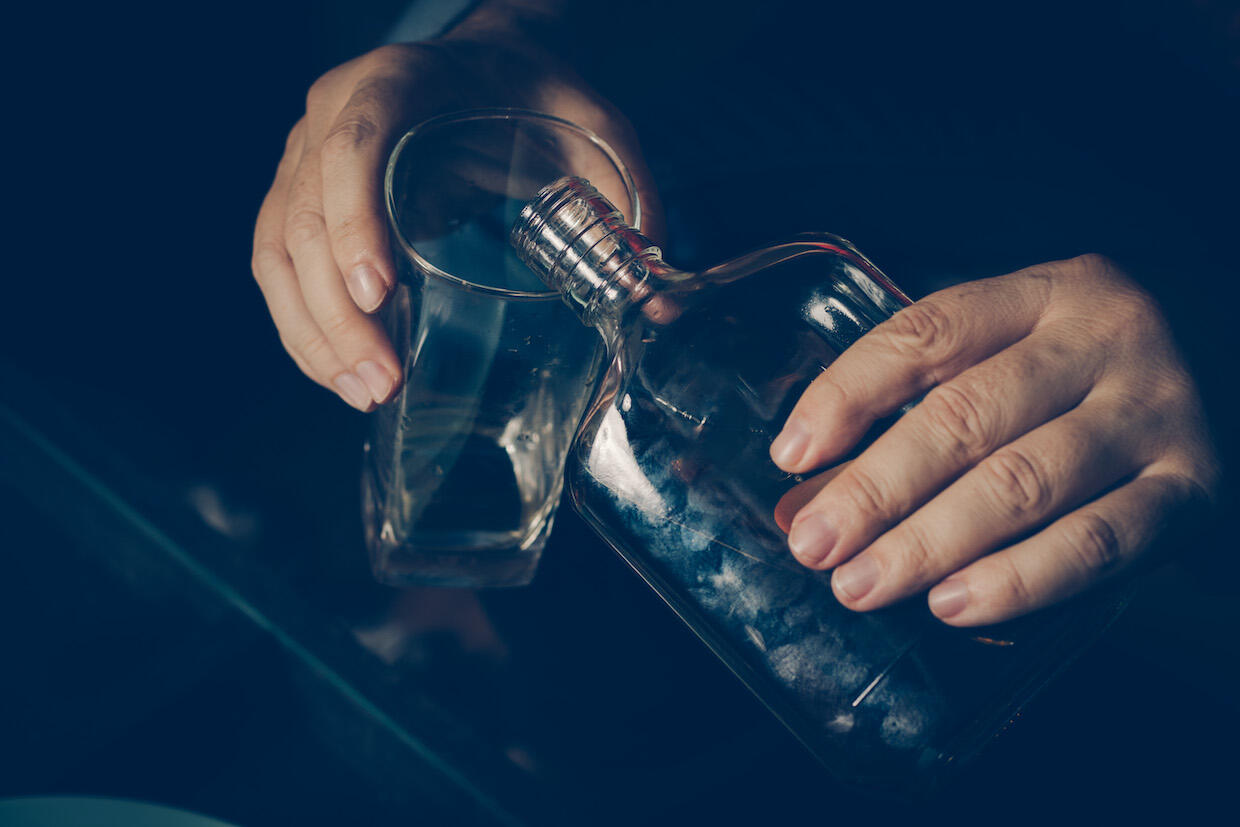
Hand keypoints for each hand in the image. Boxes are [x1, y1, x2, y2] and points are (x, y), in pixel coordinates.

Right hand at [251, 26, 659, 409]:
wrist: (489, 67)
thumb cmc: (533, 96)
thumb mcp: (594, 129)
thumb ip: (629, 200)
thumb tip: (656, 307)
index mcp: (395, 82)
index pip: (355, 145)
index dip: (355, 218)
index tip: (378, 294)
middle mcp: (332, 114)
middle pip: (304, 216)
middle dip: (335, 313)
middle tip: (381, 382)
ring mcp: (304, 156)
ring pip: (277, 250)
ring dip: (310, 334)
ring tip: (362, 394)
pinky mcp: (300, 196)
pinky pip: (276, 265)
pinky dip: (300, 327)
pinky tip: (338, 374)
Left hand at [770, 254, 1218, 625]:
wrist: (1232, 370)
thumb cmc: (1083, 377)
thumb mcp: (1014, 353)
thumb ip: (922, 399)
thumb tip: (807, 485)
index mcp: (1042, 293)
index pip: (929, 331)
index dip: (849, 392)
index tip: (792, 453)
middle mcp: (1103, 340)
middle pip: (968, 413)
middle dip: (876, 487)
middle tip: (815, 543)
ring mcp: (1153, 413)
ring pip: (1025, 480)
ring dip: (930, 542)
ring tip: (862, 585)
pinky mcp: (1193, 489)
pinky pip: (1098, 542)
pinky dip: (1021, 578)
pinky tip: (954, 604)